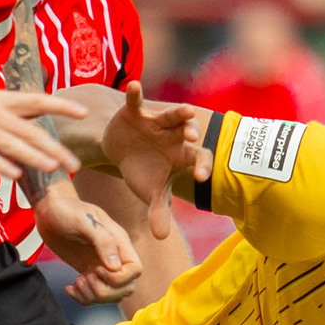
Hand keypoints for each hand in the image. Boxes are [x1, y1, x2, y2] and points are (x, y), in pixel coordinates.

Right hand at [0, 86, 81, 180]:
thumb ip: (8, 114)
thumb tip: (36, 118)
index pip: (36, 101)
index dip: (60, 105)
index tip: (83, 113)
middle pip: (29, 128)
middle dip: (54, 147)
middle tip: (74, 164)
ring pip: (10, 141)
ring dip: (33, 155)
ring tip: (53, 168)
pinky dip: (0, 164)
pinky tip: (15, 175)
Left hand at [35, 182, 141, 301]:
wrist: (49, 209)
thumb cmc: (65, 210)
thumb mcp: (83, 221)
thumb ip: (103, 240)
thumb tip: (115, 267)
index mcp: (119, 241)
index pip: (135, 270)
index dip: (118, 278)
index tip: (96, 270)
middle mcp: (115, 255)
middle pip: (126, 287)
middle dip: (105, 291)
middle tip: (84, 279)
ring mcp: (102, 265)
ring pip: (112, 294)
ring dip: (93, 296)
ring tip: (76, 283)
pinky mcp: (89, 271)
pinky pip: (95, 294)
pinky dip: (83, 298)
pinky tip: (70, 288)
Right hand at [102, 80, 211, 236]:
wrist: (122, 149)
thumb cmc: (142, 171)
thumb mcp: (149, 192)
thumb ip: (158, 212)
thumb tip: (160, 238)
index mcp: (182, 155)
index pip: (197, 159)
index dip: (201, 166)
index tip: (202, 176)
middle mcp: (174, 135)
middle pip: (187, 133)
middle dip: (191, 133)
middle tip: (193, 137)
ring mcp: (156, 122)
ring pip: (171, 116)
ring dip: (178, 113)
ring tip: (185, 111)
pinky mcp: (136, 111)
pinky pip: (137, 101)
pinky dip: (135, 94)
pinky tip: (134, 86)